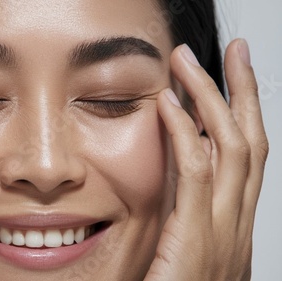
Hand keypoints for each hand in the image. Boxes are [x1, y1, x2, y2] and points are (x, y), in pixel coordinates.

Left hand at [144, 39, 268, 279]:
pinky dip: (184, 133)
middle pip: (251, 143)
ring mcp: (223, 235)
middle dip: (243, 91)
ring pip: (231, 150)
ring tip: (190, 61)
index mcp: (232, 227)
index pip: (247, 157)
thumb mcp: (182, 253)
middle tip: (233, 50)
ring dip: (213, 98)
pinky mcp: (195, 244)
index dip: (245, 112)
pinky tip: (168, 102)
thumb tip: (174, 179)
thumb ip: (184, 217)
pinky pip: (194, 175)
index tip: (233, 76)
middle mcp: (236, 226)